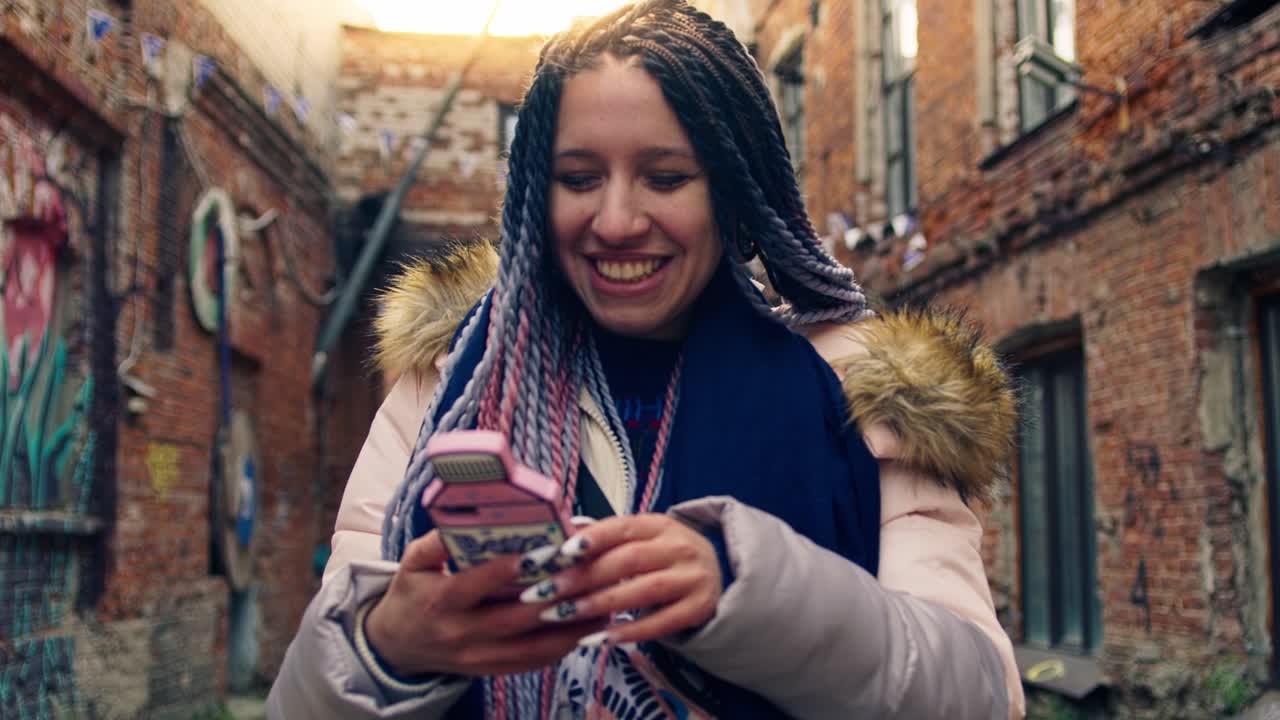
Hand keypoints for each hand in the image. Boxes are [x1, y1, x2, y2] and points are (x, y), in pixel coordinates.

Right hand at [364, 531, 606, 676]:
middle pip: (514, 619)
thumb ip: (436, 541)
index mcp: (439, 602)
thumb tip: (466, 516)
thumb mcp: (413, 562)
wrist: (399, 645)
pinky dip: (564, 645)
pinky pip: (534, 662)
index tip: (540, 551)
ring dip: (570, 626)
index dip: (507, 570)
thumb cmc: (413, 593)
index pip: (475, 586)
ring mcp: (480, 657)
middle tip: (588, 573)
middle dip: (554, 597)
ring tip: (601, 601)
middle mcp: (461, 633)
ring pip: (532, 646)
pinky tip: (588, 625)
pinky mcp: (494, 670)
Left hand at [519, 513, 722, 644]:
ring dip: (600, 604)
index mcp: (659, 524)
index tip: (559, 554)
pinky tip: (599, 638)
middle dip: (583, 577)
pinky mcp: (699, 608)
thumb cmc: (663, 556)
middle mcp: (679, 547)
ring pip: (644, 591)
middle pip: (629, 560)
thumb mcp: (641, 537)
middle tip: (546, 592)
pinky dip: (629, 632)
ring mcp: (693, 578)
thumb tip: (564, 527)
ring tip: (564, 615)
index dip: (592, 539)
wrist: (715, 576)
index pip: (623, 526)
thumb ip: (605, 534)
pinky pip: (661, 623)